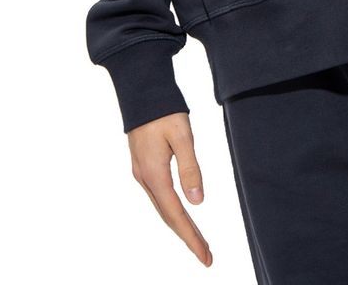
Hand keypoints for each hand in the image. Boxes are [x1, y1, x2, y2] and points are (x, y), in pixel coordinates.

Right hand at [128, 112, 212, 266]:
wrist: (141, 92)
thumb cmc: (164, 110)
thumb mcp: (182, 136)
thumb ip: (190, 168)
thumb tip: (198, 202)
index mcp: (154, 174)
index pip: (175, 214)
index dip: (191, 237)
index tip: (205, 256)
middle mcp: (145, 178)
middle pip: (168, 216)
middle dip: (187, 236)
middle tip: (206, 256)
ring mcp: (142, 173)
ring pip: (162, 207)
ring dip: (180, 225)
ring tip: (197, 240)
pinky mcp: (143, 166)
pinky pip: (159, 196)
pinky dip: (172, 211)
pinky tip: (180, 214)